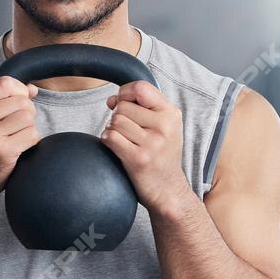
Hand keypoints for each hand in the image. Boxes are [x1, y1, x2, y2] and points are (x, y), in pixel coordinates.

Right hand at [0, 76, 40, 196]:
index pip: (6, 83)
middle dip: (26, 113)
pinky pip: (33, 135)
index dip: (19, 91)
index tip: (17, 104)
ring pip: (29, 117)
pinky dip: (32, 141)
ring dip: (29, 128)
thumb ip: (6, 98)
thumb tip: (32, 89)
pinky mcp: (2, 149)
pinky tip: (18, 148)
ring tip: (15, 137)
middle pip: (22, 101)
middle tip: (15, 127)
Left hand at [101, 80, 190, 213]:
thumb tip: (112, 99)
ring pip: (115, 121)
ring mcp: (152, 143)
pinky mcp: (138, 159)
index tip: (123, 103)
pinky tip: (118, 149)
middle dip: (118, 116)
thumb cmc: (161, 156)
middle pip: (123, 106)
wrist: (168, 190)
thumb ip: (142, 107)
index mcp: (171, 114)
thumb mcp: (164, 126)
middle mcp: (164, 126)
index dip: (125, 93)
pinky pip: (110, 137)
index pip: (140, 88)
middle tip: (128, 132)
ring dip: (113, 130)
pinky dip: (108, 141)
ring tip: (125, 141)